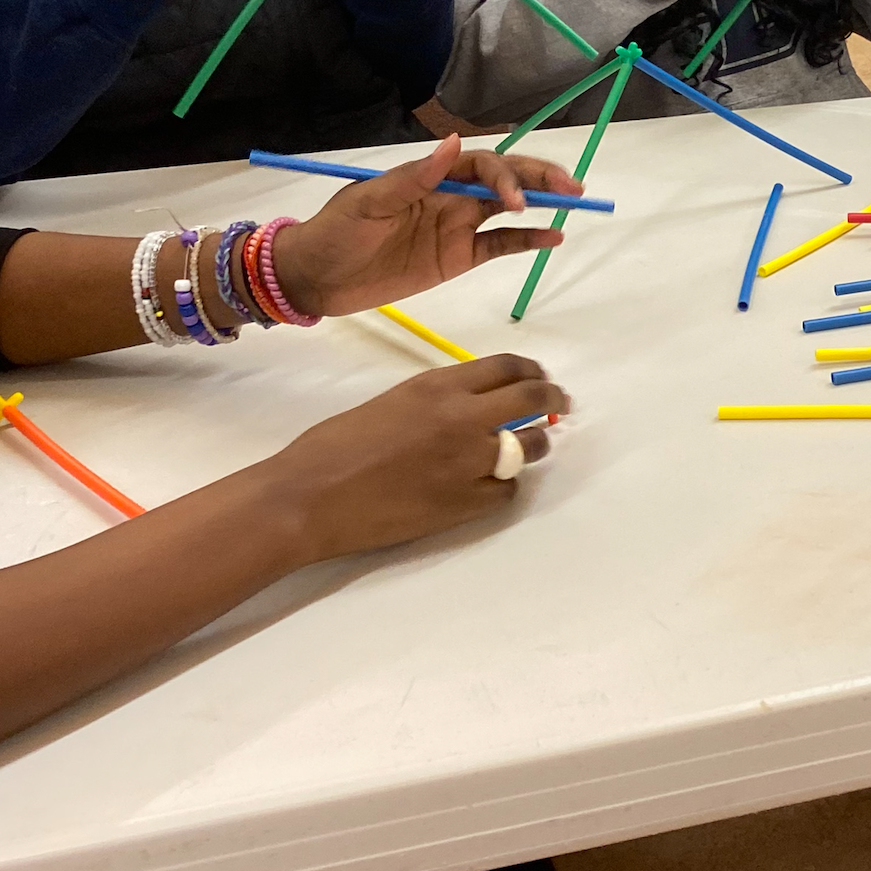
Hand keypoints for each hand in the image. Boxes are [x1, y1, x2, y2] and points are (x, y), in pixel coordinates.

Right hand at [267, 355, 568, 562]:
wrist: (311, 496)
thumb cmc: (335, 446)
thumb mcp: (392, 401)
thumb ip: (435, 400)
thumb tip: (466, 406)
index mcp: (438, 386)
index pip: (506, 367)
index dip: (530, 372)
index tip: (539, 378)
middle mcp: (463, 417)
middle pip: (532, 399)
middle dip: (552, 400)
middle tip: (559, 405)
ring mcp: (469, 461)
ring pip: (531, 447)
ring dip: (535, 445)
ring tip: (529, 448)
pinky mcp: (466, 503)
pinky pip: (508, 491)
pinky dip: (503, 487)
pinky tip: (489, 487)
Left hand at [272, 135, 582, 317]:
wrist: (314, 279)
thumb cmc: (335, 234)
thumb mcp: (368, 203)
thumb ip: (414, 178)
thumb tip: (454, 143)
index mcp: (429, 176)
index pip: (480, 165)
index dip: (504, 177)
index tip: (515, 202)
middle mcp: (449, 195)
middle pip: (503, 179)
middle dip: (538, 178)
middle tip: (573, 186)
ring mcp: (456, 226)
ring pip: (508, 209)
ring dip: (540, 203)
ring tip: (573, 203)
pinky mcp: (456, 257)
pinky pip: (499, 246)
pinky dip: (526, 241)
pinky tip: (552, 237)